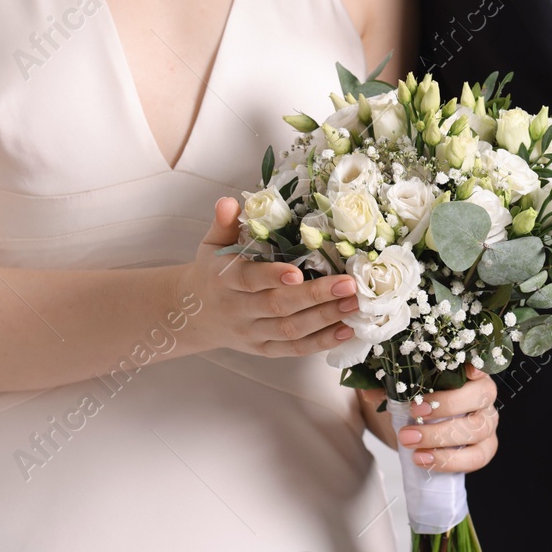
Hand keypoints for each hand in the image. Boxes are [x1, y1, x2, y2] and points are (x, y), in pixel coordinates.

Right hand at [179, 197, 357, 356]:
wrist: (195, 314)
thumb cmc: (213, 272)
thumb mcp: (212, 245)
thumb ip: (224, 223)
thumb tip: (230, 201)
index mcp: (224, 280)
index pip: (248, 280)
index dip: (271, 277)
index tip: (297, 273)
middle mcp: (238, 310)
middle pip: (278, 306)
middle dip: (315, 296)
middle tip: (348, 285)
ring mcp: (252, 333)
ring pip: (291, 330)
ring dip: (326, 319)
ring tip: (355, 305)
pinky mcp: (264, 349)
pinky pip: (294, 349)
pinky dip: (322, 342)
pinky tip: (347, 330)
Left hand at [361, 366, 499, 472]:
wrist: (419, 431)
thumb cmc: (417, 404)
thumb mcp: (402, 392)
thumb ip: (389, 388)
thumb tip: (369, 392)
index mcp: (469, 375)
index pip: (480, 366)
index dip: (477, 368)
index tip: (468, 371)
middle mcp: (483, 397)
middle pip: (480, 396)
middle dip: (446, 406)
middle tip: (414, 414)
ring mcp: (486, 424)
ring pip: (477, 429)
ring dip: (441, 436)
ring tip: (409, 441)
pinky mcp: (483, 449)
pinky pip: (476, 458)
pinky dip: (448, 461)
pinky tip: (423, 459)